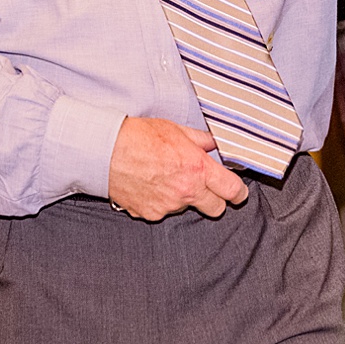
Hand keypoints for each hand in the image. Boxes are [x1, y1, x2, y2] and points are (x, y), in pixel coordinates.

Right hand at [108, 116, 247, 220]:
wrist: (105, 150)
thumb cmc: (138, 136)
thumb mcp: (175, 129)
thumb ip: (200, 140)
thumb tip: (213, 143)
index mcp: (197, 169)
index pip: (232, 191)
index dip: (238, 192)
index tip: (237, 191)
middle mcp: (186, 191)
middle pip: (216, 209)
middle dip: (214, 199)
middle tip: (203, 185)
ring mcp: (167, 206)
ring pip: (186, 207)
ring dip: (182, 197)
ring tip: (164, 177)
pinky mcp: (150, 214)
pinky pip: (163, 211)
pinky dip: (160, 201)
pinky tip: (149, 184)